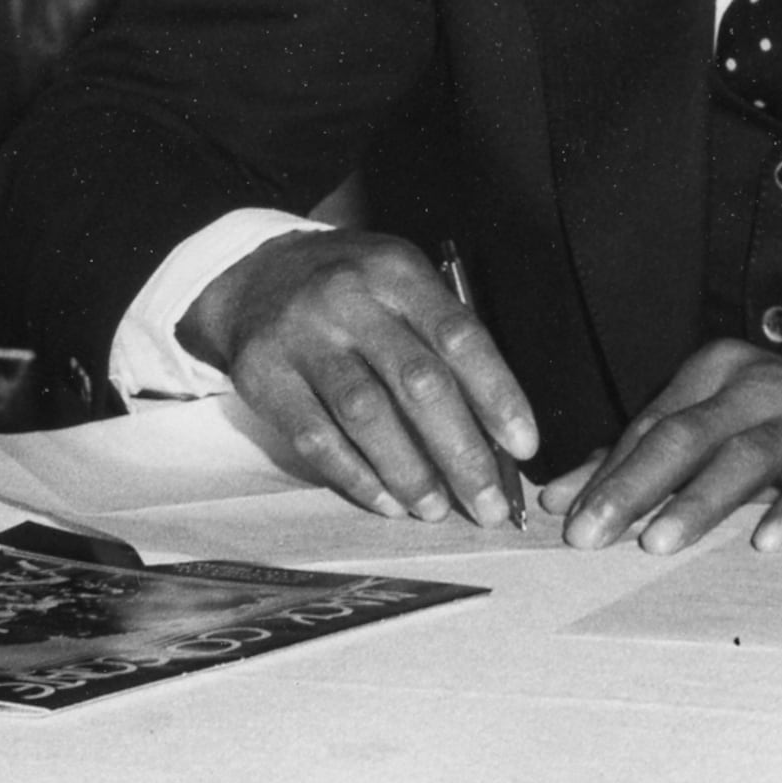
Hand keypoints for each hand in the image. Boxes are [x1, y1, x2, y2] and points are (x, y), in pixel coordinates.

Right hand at [181, 230, 538, 527]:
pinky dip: (358, 477)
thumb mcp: (401, 285)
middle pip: (417, 383)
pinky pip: (317, 439)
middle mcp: (350, 300)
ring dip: (410, 473)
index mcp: (397, 273)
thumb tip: (496, 431)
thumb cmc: (355, 291)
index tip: (525, 445)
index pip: (458, 336)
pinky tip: (387, 503)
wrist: (256, 274)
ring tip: (438, 509)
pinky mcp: (264, 377)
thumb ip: (443, 343)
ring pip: (367, 416)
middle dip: (461, 452)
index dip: (496, 393)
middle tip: (488, 506)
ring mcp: (302, 338)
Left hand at [545, 339, 781, 554]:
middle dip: (632, 488)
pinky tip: (765, 543)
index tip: (566, 524)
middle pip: (685, 435)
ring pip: (745, 456)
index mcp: (719, 370)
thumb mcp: (716, 440)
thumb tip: (558, 498)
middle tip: (588, 536)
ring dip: (698, 502)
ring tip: (657, 544)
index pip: (651, 425)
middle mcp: (760, 383)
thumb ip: (641, 461)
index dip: (606, 475)